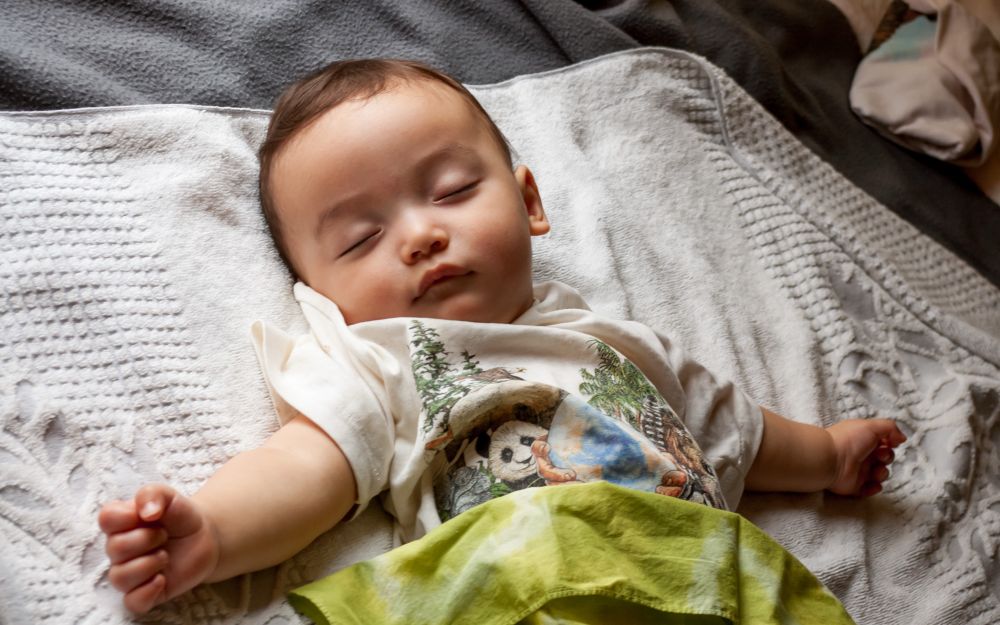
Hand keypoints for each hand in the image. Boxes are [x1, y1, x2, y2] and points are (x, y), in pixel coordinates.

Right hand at [99, 484, 219, 612]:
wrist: (203, 538)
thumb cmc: (179, 517)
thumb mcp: (170, 496)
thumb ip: (153, 494)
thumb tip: (146, 512)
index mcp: (120, 523)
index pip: (105, 518)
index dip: (127, 516)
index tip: (151, 515)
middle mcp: (119, 549)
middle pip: (115, 548)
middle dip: (146, 539)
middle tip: (164, 535)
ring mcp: (129, 573)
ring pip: (119, 577)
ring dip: (148, 564)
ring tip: (166, 556)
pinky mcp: (143, 593)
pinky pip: (132, 602)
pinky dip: (147, 592)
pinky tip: (162, 579)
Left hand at [826, 419, 906, 496]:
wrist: (830, 460)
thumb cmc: (849, 440)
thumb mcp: (871, 426)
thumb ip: (890, 428)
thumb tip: (901, 438)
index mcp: (863, 439)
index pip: (882, 442)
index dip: (890, 443)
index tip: (891, 443)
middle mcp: (861, 454)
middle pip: (884, 458)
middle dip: (887, 457)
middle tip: (880, 456)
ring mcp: (858, 470)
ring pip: (880, 474)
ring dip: (882, 473)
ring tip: (875, 471)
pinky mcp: (855, 485)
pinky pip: (870, 489)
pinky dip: (874, 488)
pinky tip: (872, 483)